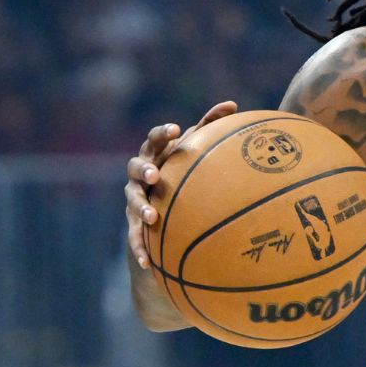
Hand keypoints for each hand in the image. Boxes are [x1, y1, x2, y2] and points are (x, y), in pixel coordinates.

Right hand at [124, 100, 237, 267]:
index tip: (177, 131)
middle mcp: (140, 175)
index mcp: (156, 155)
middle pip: (135, 167)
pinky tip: (148, 262)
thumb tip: (233, 104)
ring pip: (132, 201)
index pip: (155, 140)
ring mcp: (134, 199)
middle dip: (143, 170)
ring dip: (140, 207)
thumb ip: (210, 127)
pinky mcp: (134, 224)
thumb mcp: (196, 150)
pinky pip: (134, 237)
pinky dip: (140, 248)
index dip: (163, 134)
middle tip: (155, 175)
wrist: (164, 209)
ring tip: (152, 216)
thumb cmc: (183, 171)